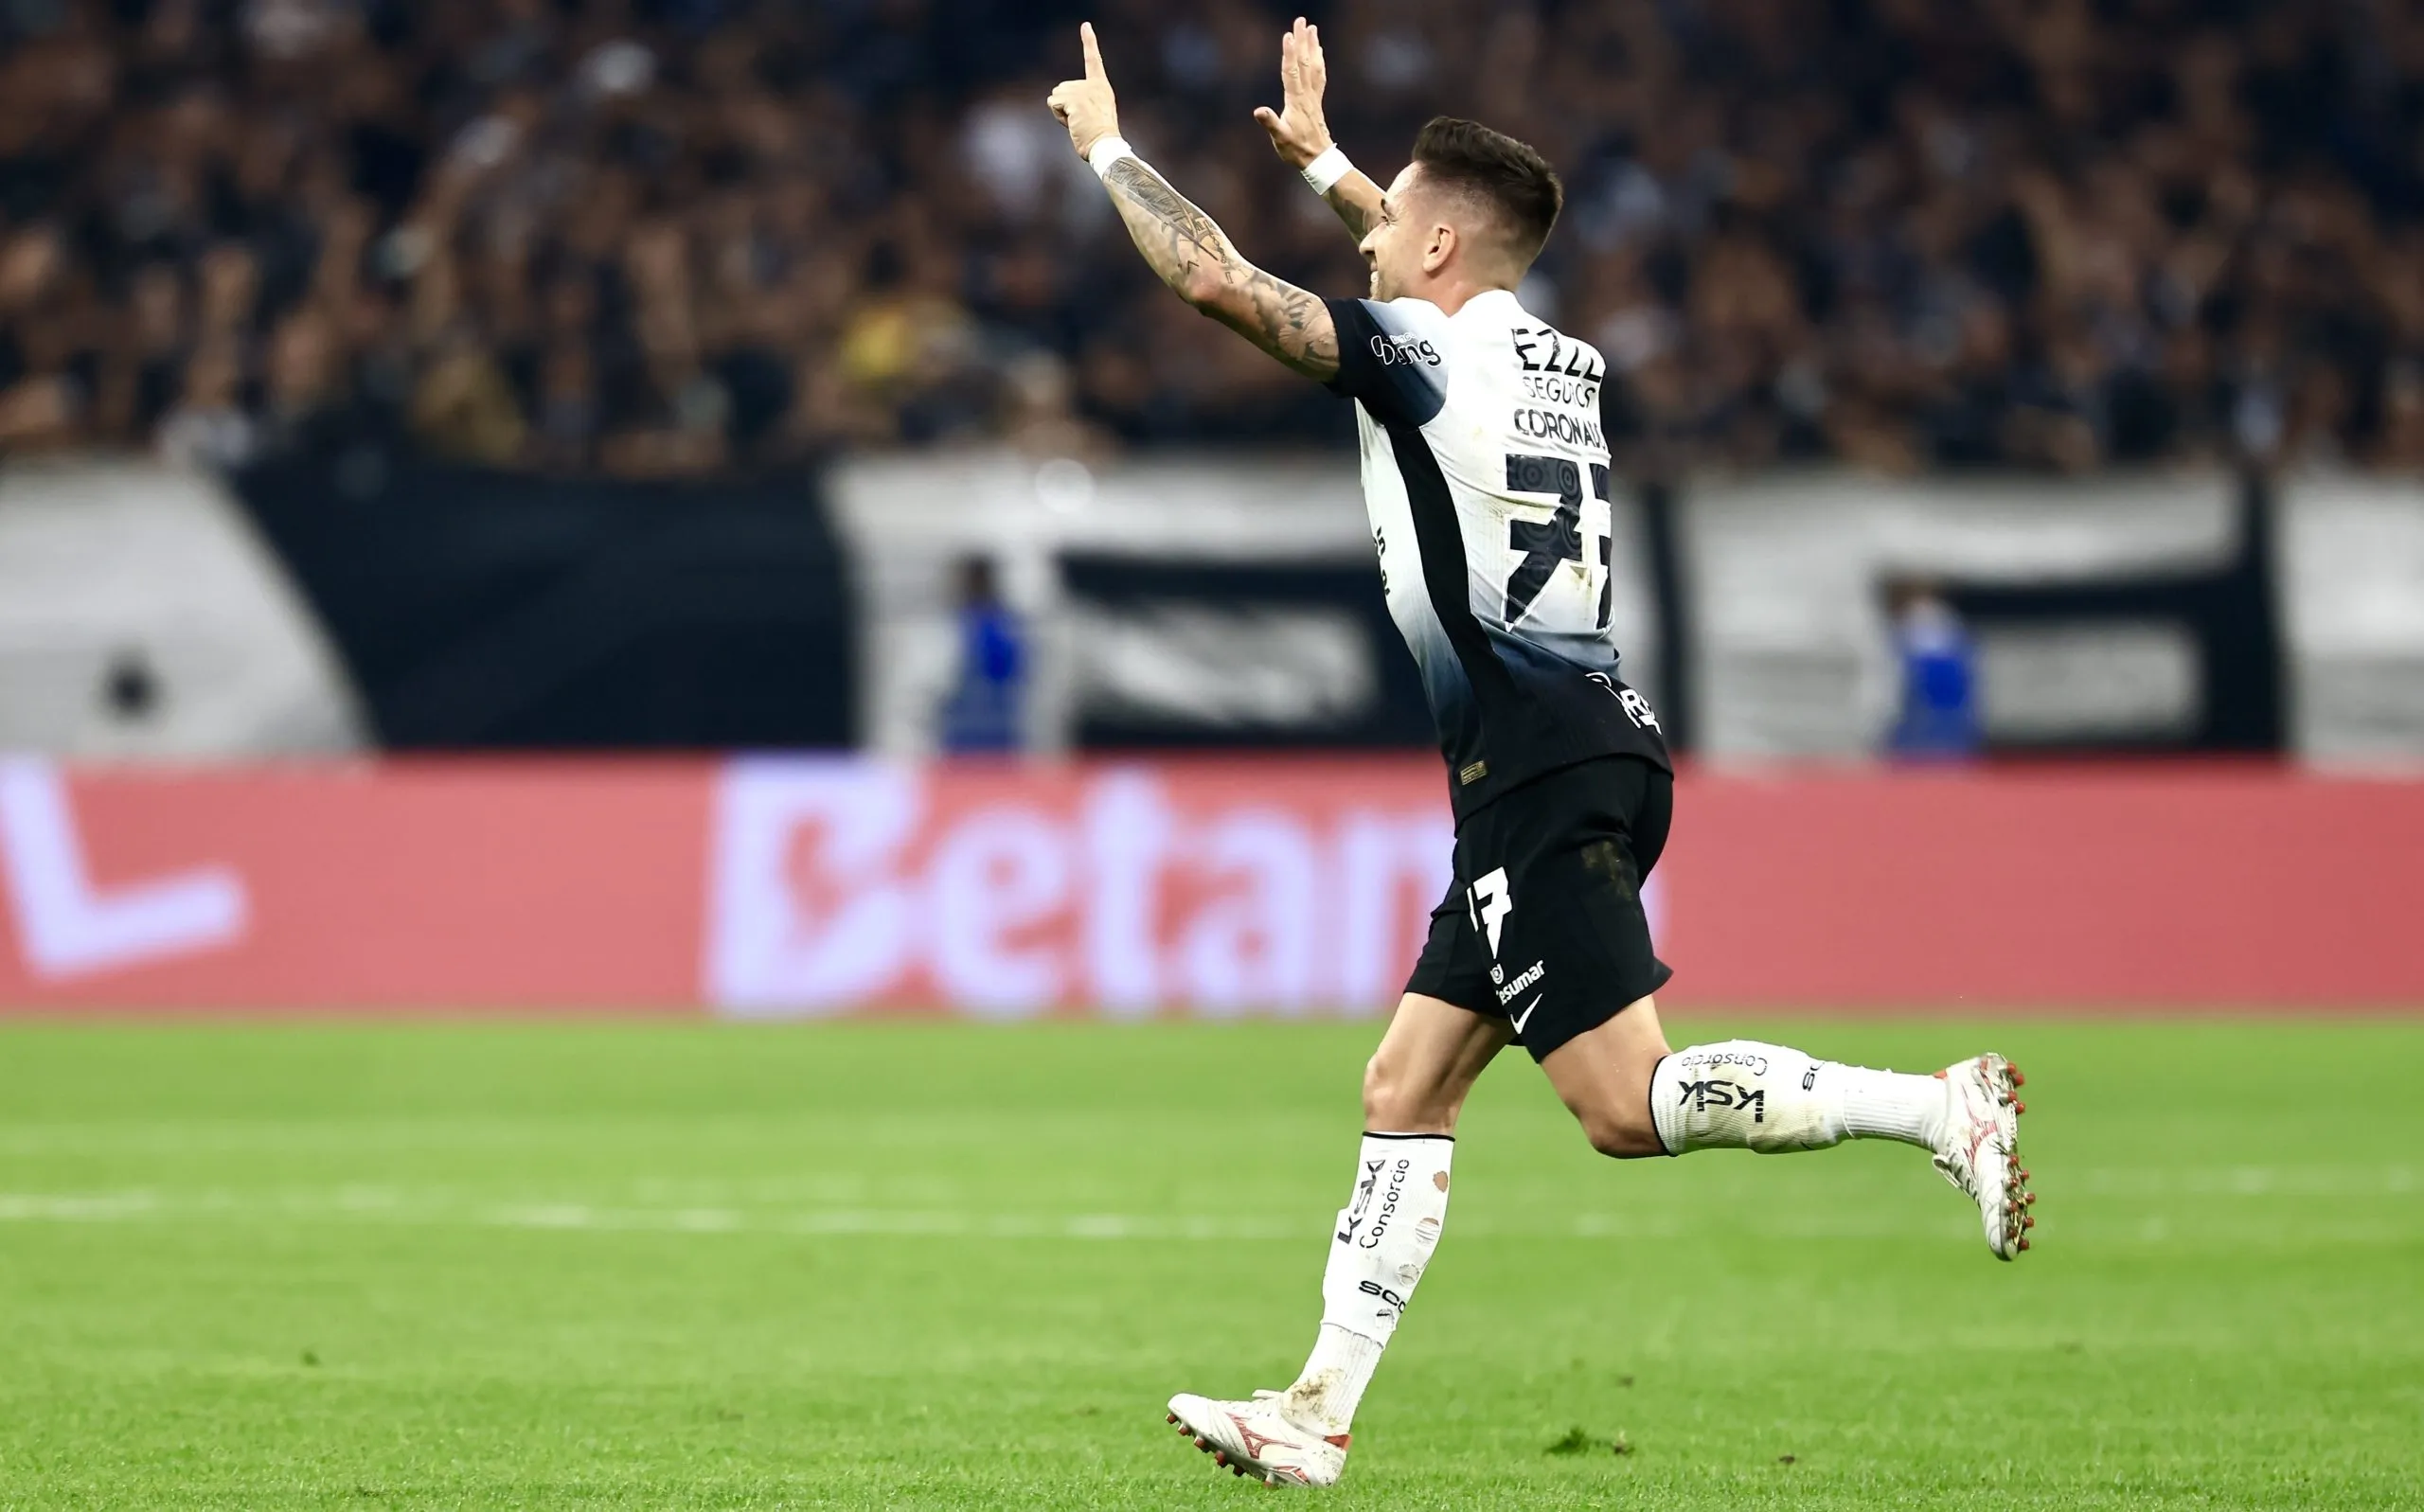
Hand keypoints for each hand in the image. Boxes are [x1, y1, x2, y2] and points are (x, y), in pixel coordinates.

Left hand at [1047, 22, 1120, 160]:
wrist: (1105, 146)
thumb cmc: (1099, 138)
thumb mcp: (1094, 115)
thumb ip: (1081, 103)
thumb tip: (1057, 100)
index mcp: (1101, 87)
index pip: (1094, 60)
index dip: (1089, 42)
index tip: (1085, 26)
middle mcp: (1093, 85)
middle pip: (1062, 87)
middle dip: (1064, 106)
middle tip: (1081, 121)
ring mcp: (1083, 90)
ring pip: (1055, 96)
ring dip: (1060, 112)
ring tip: (1078, 123)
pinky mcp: (1074, 99)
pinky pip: (1053, 103)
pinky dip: (1058, 116)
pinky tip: (1072, 123)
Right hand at [1252, 15, 1333, 169]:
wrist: (1319, 159)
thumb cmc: (1296, 150)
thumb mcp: (1280, 139)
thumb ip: (1270, 123)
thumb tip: (1258, 111)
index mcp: (1296, 101)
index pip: (1292, 72)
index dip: (1289, 53)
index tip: (1289, 35)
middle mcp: (1307, 95)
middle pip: (1305, 63)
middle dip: (1303, 41)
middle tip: (1302, 21)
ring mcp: (1313, 97)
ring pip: (1314, 66)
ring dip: (1313, 46)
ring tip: (1313, 29)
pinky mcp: (1316, 101)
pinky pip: (1319, 75)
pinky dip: (1319, 61)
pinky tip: (1319, 52)